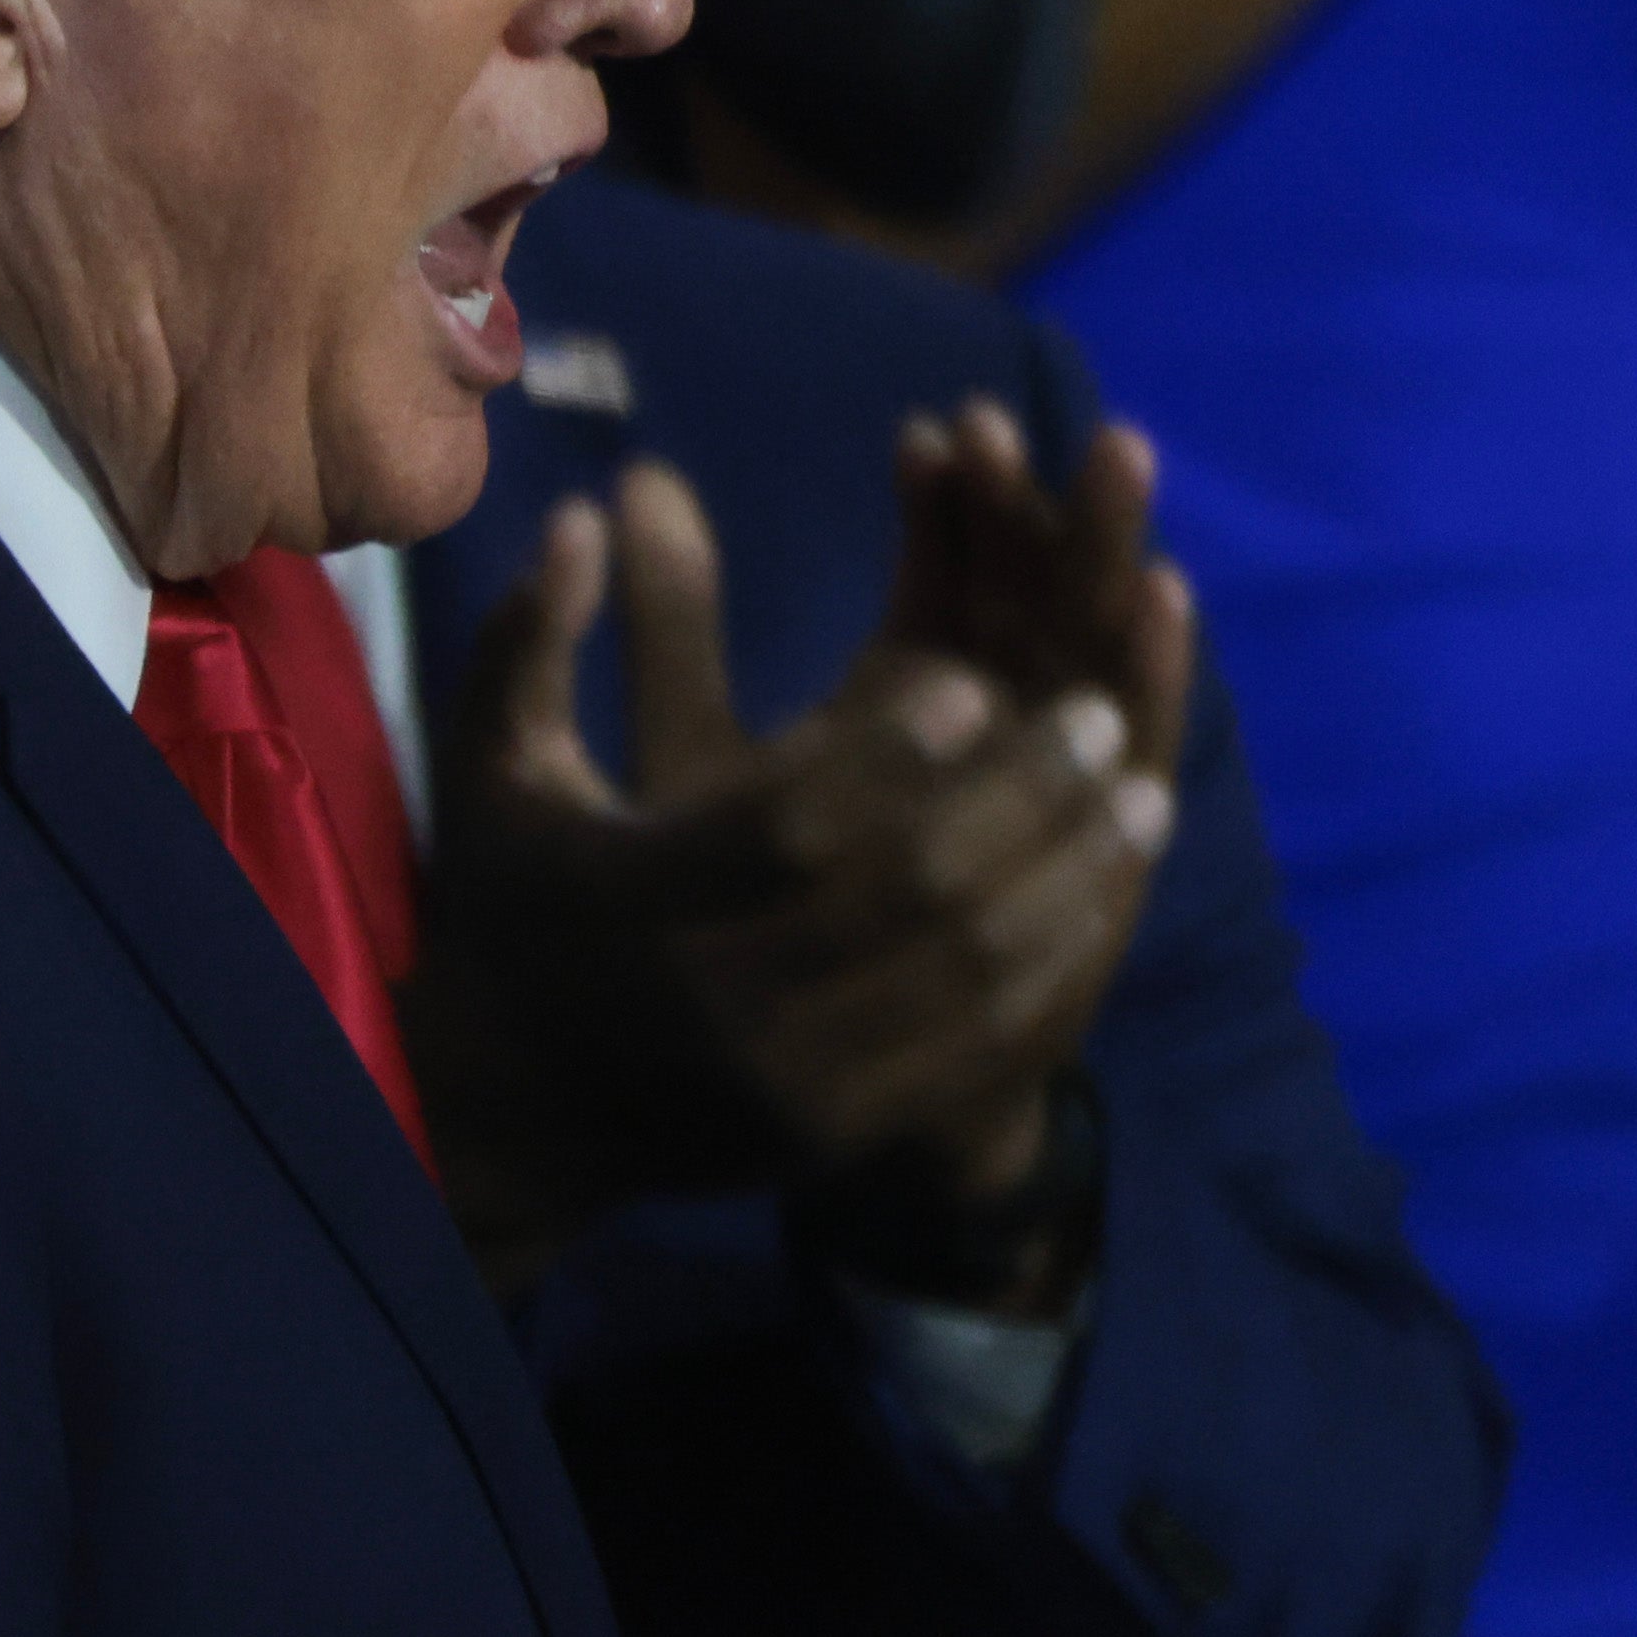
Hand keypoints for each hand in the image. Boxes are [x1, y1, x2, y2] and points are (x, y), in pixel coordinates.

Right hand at [418, 436, 1184, 1297]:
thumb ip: (534, 636)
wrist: (515, 1114)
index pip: (785, 826)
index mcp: (627, 903)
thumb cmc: (516, 903)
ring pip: (965, 974)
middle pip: (905, 895)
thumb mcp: (496, 769)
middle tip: (1096, 718)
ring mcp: (787, 1083)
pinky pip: (975, 1045)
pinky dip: (1051, 960)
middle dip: (1019, 800)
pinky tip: (1102, 888)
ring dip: (1067, 874)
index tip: (976, 677)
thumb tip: (600, 502)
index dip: (889, 752)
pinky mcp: (838, 1134)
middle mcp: (716, 1004)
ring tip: (1140, 790)